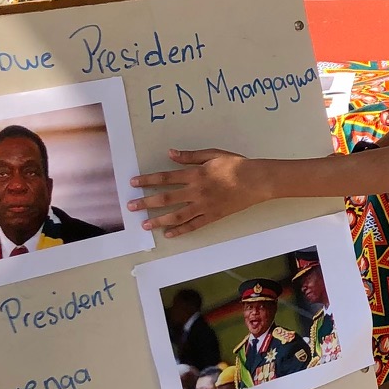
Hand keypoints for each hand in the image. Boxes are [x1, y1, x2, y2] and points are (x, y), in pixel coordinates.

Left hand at [129, 149, 264, 236]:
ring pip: (177, 215)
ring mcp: (204, 206)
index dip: (147, 180)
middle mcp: (196, 192)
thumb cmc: (236, 164)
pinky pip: (194, 225)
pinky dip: (181, 230)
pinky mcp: (213, 216)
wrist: (256, 180)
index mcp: (195, 174)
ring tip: (145, 224)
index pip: (165, 178)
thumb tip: (170, 154)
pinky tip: (169, 234)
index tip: (133, 183)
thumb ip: (190, 156)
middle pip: (166, 198)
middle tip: (131, 207)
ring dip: (159, 220)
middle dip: (146, 202)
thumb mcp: (213, 154)